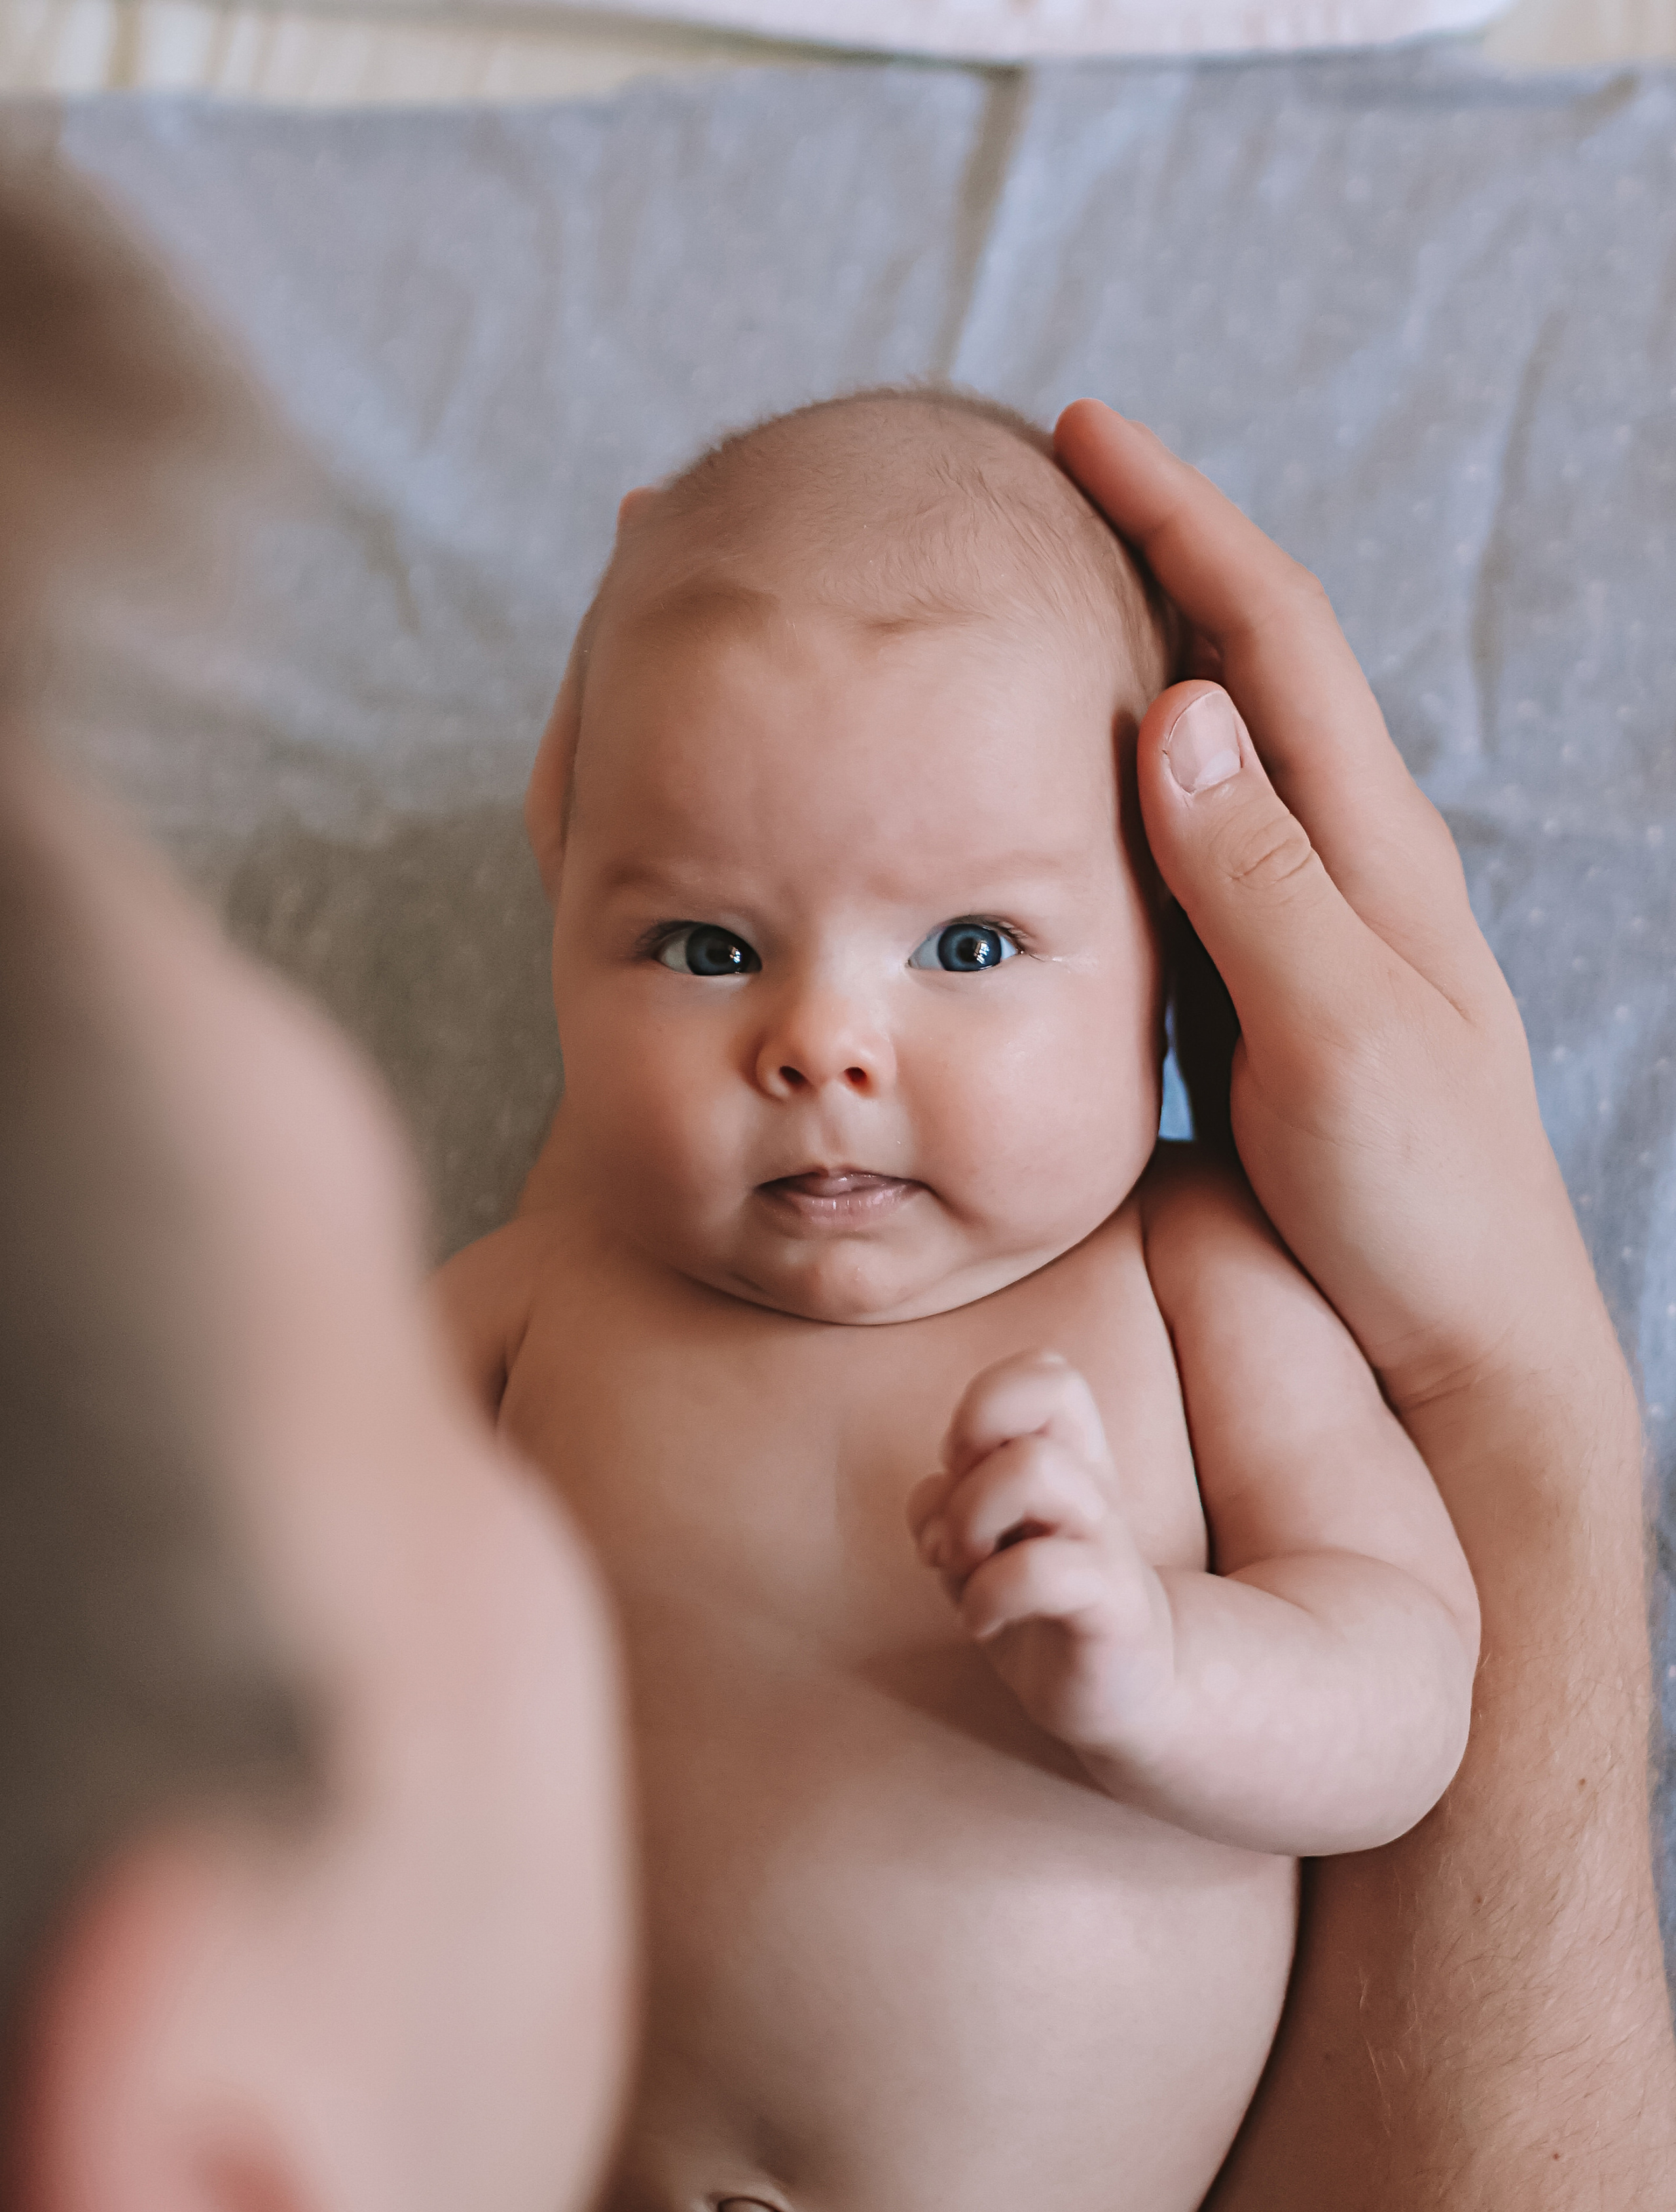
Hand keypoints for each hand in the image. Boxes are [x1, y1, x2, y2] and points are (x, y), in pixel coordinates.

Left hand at [907, 1351, 1173, 1757]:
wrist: (1128, 1694)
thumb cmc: (1042, 1610)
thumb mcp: (980, 1546)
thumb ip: (947, 1504)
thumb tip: (932, 1498)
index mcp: (1069, 1460)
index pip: (1045, 1370)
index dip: (985, 1403)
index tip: (960, 1470)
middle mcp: (1094, 1486)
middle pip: (1053, 1385)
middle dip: (971, 1438)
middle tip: (959, 1515)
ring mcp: (1107, 1542)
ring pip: (1035, 1467)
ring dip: (968, 1515)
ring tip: (963, 1567)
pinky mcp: (1112, 1607)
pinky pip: (1042, 1570)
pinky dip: (986, 1597)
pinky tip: (981, 1625)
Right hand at [1055, 401, 1606, 1432]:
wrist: (1448, 1352)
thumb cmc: (1424, 1207)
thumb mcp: (1347, 1038)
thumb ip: (1262, 882)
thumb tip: (1181, 709)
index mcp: (1371, 851)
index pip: (1270, 635)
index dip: (1180, 520)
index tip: (1081, 433)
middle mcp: (1327, 872)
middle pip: (1227, 670)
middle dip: (1133, 563)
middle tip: (1016, 501)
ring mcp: (1278, 940)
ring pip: (1180, 771)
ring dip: (1101, 677)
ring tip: (998, 620)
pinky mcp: (1232, 1013)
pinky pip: (1152, 875)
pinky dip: (1083, 810)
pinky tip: (1020, 810)